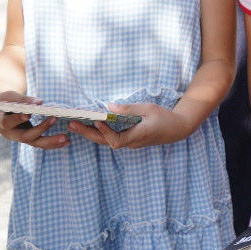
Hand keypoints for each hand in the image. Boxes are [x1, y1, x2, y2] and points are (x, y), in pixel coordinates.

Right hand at [0, 91, 69, 149]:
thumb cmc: (4, 102)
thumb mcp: (9, 97)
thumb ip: (22, 100)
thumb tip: (39, 102)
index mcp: (2, 122)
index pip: (9, 122)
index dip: (18, 119)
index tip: (28, 114)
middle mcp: (11, 134)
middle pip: (26, 136)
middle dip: (41, 129)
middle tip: (54, 119)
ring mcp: (21, 138)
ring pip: (35, 143)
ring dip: (51, 141)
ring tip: (66, 138)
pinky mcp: (29, 138)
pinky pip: (41, 143)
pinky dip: (53, 143)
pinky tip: (67, 142)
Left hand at [68, 103, 191, 149]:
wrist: (178, 128)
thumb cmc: (165, 117)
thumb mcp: (149, 108)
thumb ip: (129, 109)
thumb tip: (109, 106)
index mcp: (138, 136)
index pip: (116, 140)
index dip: (105, 132)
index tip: (97, 120)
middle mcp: (132, 143)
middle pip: (106, 142)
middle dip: (88, 133)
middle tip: (72, 124)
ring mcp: (131, 143)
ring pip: (107, 141)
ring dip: (91, 133)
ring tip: (76, 124)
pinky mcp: (130, 139)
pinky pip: (112, 137)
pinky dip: (100, 132)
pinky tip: (92, 125)